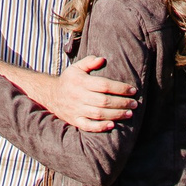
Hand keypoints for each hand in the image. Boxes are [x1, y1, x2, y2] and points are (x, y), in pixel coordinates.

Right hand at [2, 56, 135, 131]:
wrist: (51, 95)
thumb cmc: (69, 80)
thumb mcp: (76, 67)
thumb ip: (89, 62)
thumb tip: (102, 59)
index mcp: (81, 82)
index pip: (104, 85)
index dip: (120, 88)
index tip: (133, 90)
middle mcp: (78, 96)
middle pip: (104, 101)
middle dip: (122, 103)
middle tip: (135, 104)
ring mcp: (76, 110)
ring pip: (99, 114)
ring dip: (116, 115)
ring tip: (129, 114)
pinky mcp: (75, 120)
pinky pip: (88, 125)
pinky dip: (100, 127)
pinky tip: (112, 125)